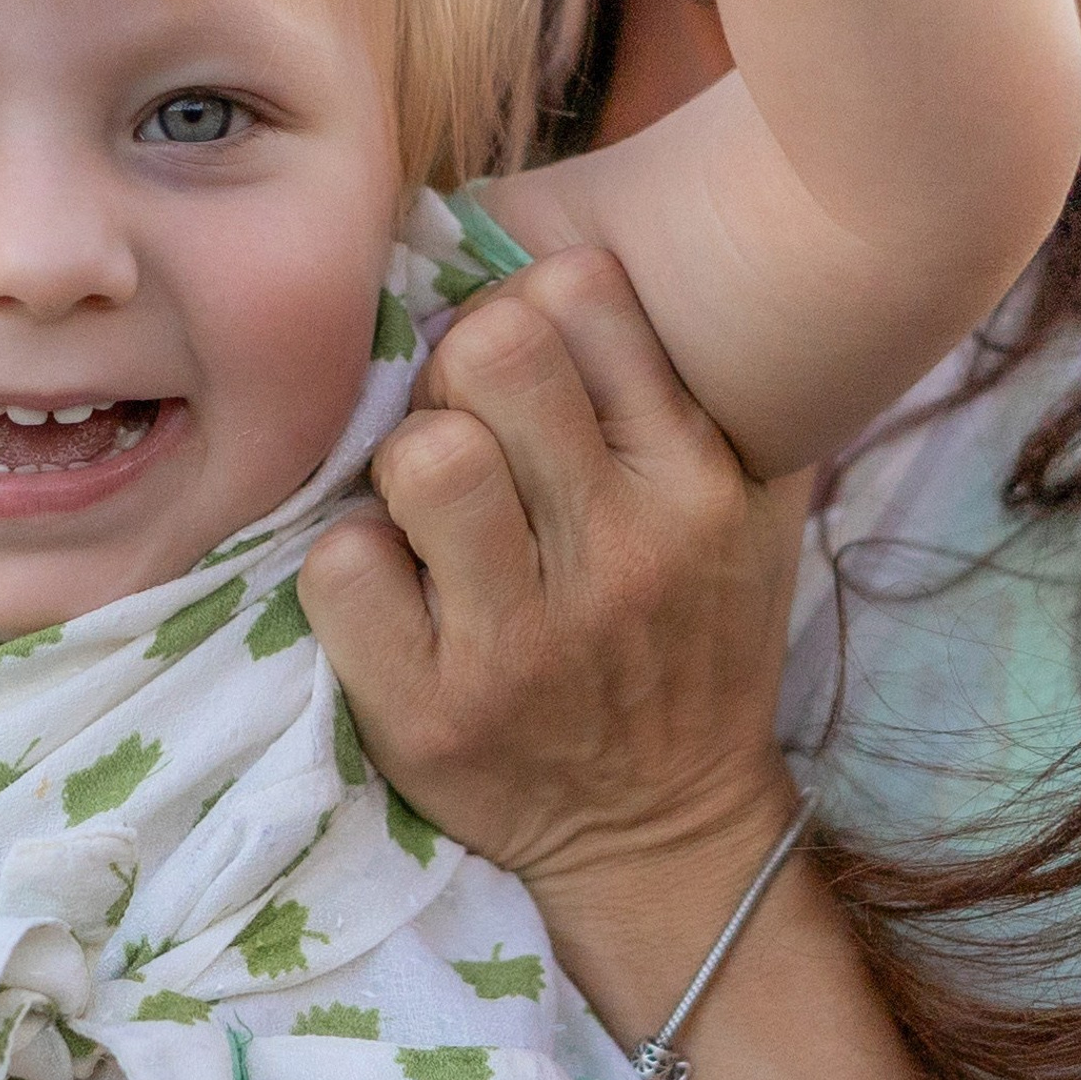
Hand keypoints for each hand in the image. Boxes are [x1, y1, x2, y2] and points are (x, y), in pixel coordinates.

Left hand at [300, 248, 809, 982]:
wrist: (664, 832)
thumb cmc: (689, 639)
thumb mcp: (739, 509)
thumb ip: (677, 390)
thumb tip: (563, 247)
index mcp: (698, 482)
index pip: (585, 295)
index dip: (528, 305)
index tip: (523, 367)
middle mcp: (624, 554)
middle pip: (491, 353)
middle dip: (456, 372)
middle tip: (461, 428)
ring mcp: (526, 641)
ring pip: (418, 456)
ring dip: (400, 469)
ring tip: (426, 514)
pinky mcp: (433, 712)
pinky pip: (341, 565)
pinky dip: (351, 567)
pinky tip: (393, 593)